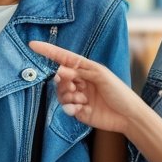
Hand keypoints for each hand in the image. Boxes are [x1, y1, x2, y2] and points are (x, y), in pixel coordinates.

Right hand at [28, 40, 144, 134]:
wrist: (128, 116)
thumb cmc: (119, 92)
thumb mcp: (101, 75)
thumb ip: (80, 71)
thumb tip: (59, 69)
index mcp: (86, 69)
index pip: (63, 58)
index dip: (48, 51)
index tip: (33, 45)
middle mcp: (80, 81)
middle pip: (59, 78)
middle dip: (62, 81)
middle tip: (71, 86)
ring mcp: (79, 96)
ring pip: (61, 93)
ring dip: (67, 96)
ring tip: (80, 100)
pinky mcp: (79, 111)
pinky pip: (66, 107)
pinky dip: (70, 107)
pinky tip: (80, 109)